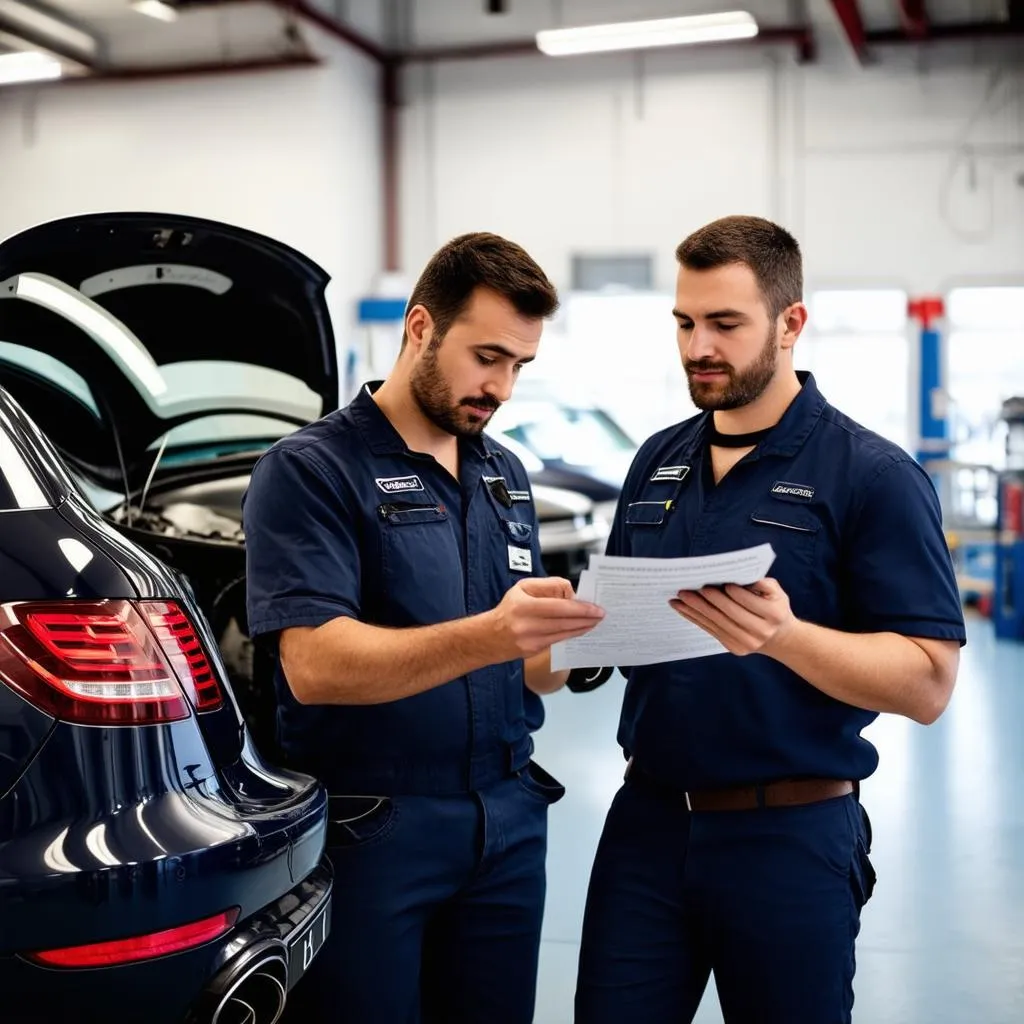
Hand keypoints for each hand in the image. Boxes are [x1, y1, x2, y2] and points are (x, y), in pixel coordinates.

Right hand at [492, 577, 604, 660]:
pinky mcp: (534, 651)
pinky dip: (571, 634)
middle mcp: (527, 625)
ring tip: (594, 622)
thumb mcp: (523, 588)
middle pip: (565, 622)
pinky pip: (558, 641)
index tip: (595, 608)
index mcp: (524, 606)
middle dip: (586, 619)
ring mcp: (531, 641)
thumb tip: (570, 592)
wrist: (488, 637)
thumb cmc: (508, 609)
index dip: (580, 609)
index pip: (559, 608)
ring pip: (564, 634)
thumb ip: (548, 585)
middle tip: (601, 615)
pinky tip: (580, 629)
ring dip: (582, 628)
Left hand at [669, 577, 796, 656]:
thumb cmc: (773, 606)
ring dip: (695, 610)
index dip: (729, 592)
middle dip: (706, 600)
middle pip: (729, 613)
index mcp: (774, 614)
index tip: (712, 582)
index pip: (747, 601)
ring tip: (679, 598)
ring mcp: (746, 642)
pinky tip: (683, 609)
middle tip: (687, 589)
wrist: (778, 637)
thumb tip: (734, 576)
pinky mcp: (734, 647)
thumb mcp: (776, 592)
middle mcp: (761, 631)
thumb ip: (760, 583)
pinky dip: (695, 619)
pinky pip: (711, 630)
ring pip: (716, 623)